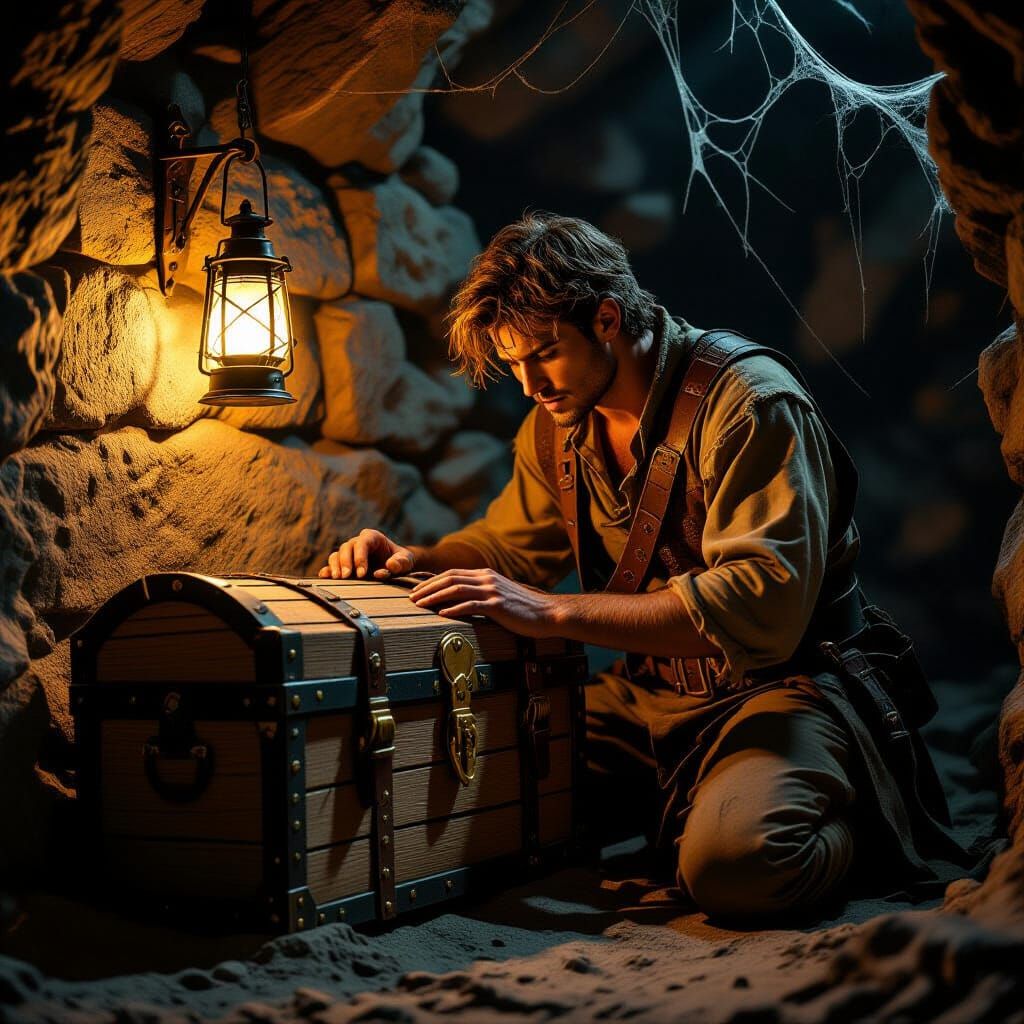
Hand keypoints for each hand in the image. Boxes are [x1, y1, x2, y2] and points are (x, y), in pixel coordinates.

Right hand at [318, 529, 415, 579]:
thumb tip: (390, 565)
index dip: (360, 557)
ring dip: (336, 567)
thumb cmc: (400, 561)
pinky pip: (331, 565)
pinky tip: (324, 577)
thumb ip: (402, 562)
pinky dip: (327, 570)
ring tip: (339, 579)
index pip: (362, 542)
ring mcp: (349, 553)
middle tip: (348, 576)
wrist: (394, 567)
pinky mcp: (343, 564)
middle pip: (346, 548)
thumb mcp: (406, 560)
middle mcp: (358, 543)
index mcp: (372, 537)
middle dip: (346, 562)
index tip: (363, 573)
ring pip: (336, 555)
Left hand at [409, 568, 557, 638]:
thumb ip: (481, 593)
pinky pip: (470, 605)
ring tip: (420, 605)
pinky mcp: (497, 605)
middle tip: (411, 597)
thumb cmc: (523, 608)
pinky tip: (442, 615)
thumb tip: (458, 600)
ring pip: (456, 589)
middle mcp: (487, 578)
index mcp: (485, 574)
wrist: (547, 613)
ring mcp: (492, 591)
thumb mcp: (499, 594)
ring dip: (435, 597)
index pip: (451, 573)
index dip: (431, 581)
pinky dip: (454, 609)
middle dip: (427, 588)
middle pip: (449, 578)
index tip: (417, 590)